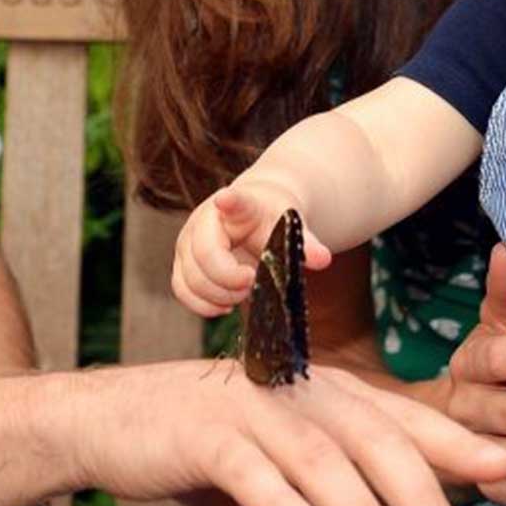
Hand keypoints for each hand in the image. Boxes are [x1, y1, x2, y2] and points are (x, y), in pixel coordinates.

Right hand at [67, 359, 505, 505]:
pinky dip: (281, 505)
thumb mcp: (286, 474)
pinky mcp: (202, 433)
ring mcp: (249, 408)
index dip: (452, 441)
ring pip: (319, 459)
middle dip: (419, 493)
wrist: (112, 421)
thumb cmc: (212, 448)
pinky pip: (249, 470)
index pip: (399, 417)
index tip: (504, 469)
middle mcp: (296, 391)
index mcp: (323, 393)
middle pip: (371, 438)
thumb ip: (342, 504)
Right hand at [172, 181, 330, 316]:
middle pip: (205, 256)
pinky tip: (225, 306)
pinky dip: (203, 305)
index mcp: (238, 203)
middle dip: (230, 280)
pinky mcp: (183, 264)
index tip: (227, 199)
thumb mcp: (291, 225)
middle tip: (253, 282)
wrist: (253, 213)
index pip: (233, 201)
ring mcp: (188, 242)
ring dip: (217, 296)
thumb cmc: (271, 218)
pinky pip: (182, 290)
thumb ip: (306, 243)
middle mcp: (204, 220)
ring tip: (243, 294)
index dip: (229, 202)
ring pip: (189, 278)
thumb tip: (323, 259)